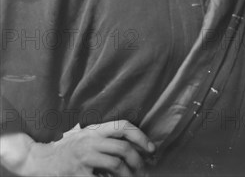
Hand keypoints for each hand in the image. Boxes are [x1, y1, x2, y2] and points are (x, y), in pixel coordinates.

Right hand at [0, 121, 155, 176]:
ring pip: (116, 164)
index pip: (123, 126)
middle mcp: (91, 140)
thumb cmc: (66, 150)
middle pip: (123, 148)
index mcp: (94, 130)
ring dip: (128, 175)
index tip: (151, 149)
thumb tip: (132, 149)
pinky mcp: (78, 173)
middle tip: (144, 171)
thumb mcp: (85, 138)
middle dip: (138, 162)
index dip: (140, 136)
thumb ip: (104, 140)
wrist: (39, 160)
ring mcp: (84, 157)